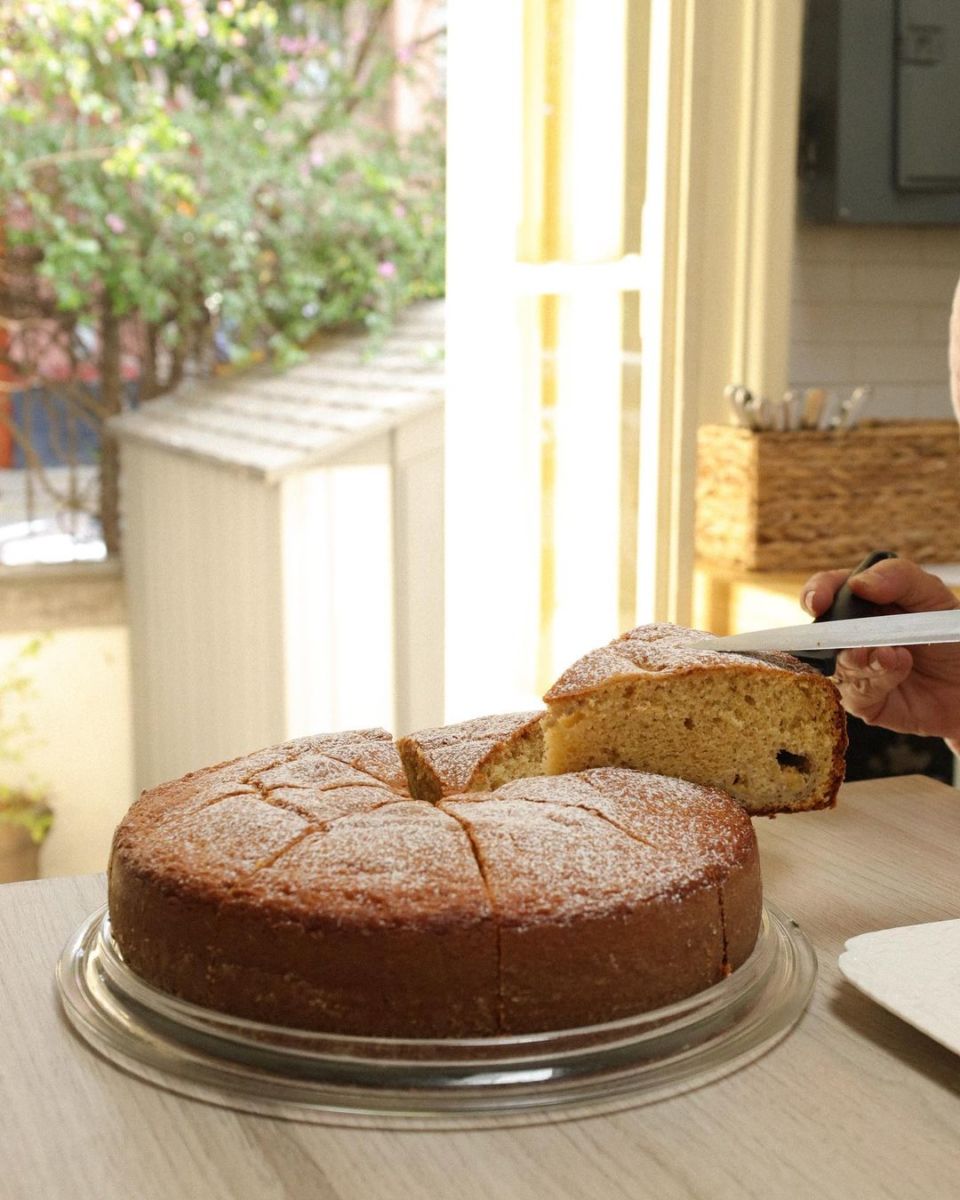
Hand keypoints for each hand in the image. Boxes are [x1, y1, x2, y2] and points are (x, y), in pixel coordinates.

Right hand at [800, 557, 959, 747]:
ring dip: (864, 659)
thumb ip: (899, 578)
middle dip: (832, 636)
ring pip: (839, 664)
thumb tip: (857, 583)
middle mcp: (851, 636)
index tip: (818, 602)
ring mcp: (854, 669)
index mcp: (862, 603)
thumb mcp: (933, 597)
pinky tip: (900, 668)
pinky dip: (878, 679)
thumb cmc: (950, 637)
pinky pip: (856, 692)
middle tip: (854, 641)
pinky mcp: (863, 701)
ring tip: (894, 655)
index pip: (825, 592)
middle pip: (820, 632)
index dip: (815, 593)